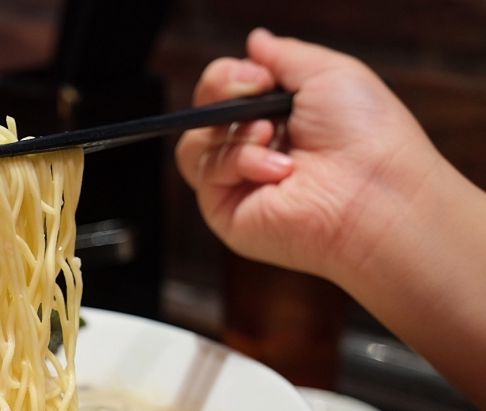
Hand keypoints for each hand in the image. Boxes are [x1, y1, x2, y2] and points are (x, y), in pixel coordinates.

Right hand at [175, 28, 443, 283]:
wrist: (374, 191)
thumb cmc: (367, 137)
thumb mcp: (329, 73)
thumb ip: (284, 55)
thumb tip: (255, 41)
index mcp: (280, 118)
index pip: (226, 91)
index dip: (229, 76)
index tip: (259, 76)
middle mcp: (256, 149)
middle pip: (202, 113)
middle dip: (220, 91)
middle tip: (254, 91)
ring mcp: (240, 182)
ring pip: (195, 143)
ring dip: (233, 130)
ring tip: (270, 134)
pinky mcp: (228, 211)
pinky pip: (205, 172)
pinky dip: (239, 161)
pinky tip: (277, 169)